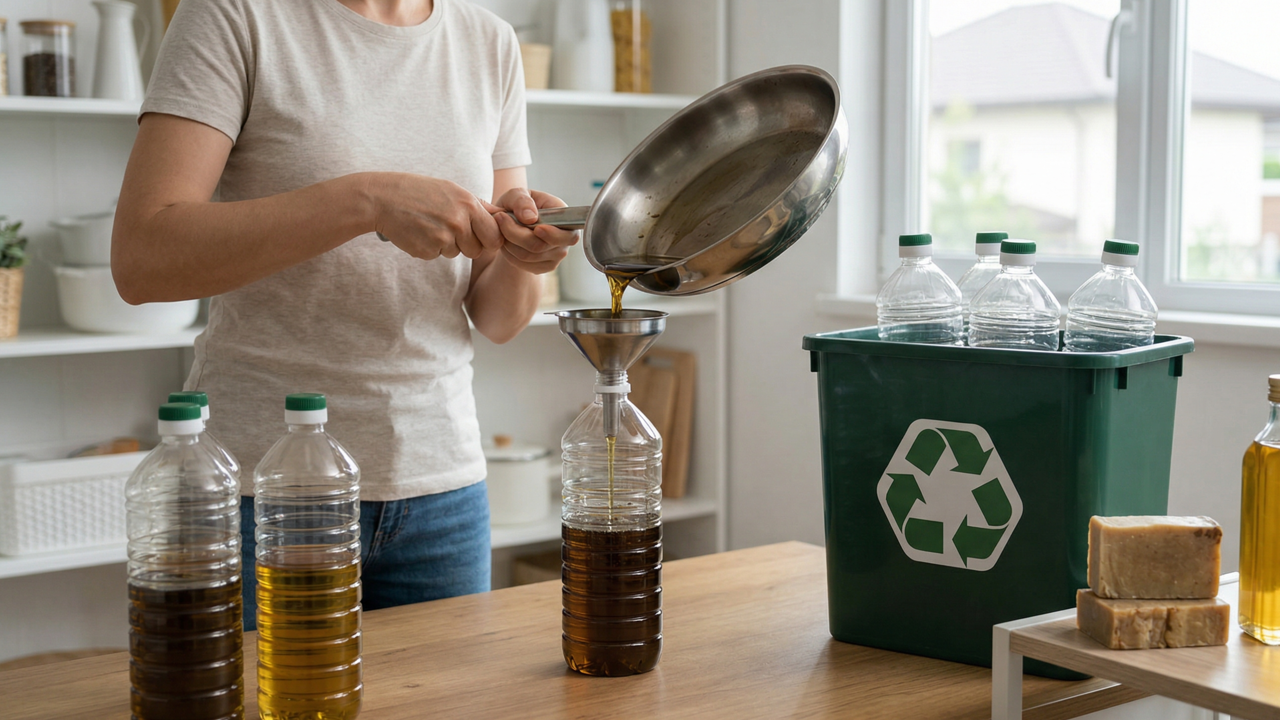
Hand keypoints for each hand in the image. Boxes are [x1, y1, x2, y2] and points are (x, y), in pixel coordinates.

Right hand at [370, 173, 502, 260]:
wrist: (383, 199)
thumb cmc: (419, 192)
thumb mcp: (451, 190)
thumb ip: (478, 206)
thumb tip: (502, 215)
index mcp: (468, 205)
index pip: (494, 236)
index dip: (489, 239)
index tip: (481, 236)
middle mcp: (458, 222)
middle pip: (478, 250)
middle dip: (470, 246)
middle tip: (452, 231)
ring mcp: (442, 238)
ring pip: (456, 253)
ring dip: (447, 245)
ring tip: (430, 225)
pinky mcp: (426, 250)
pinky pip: (437, 255)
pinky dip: (429, 247)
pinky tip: (419, 231)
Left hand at [493, 188, 577, 274]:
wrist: (512, 221)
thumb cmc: (518, 205)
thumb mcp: (517, 194)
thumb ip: (522, 201)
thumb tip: (531, 218)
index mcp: (565, 217)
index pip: (565, 234)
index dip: (551, 234)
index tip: (536, 228)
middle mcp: (565, 239)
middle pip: (540, 246)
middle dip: (515, 233)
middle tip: (500, 217)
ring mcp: (556, 255)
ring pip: (527, 256)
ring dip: (509, 242)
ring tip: (501, 226)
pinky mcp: (543, 266)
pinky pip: (522, 264)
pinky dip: (509, 253)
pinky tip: (507, 241)